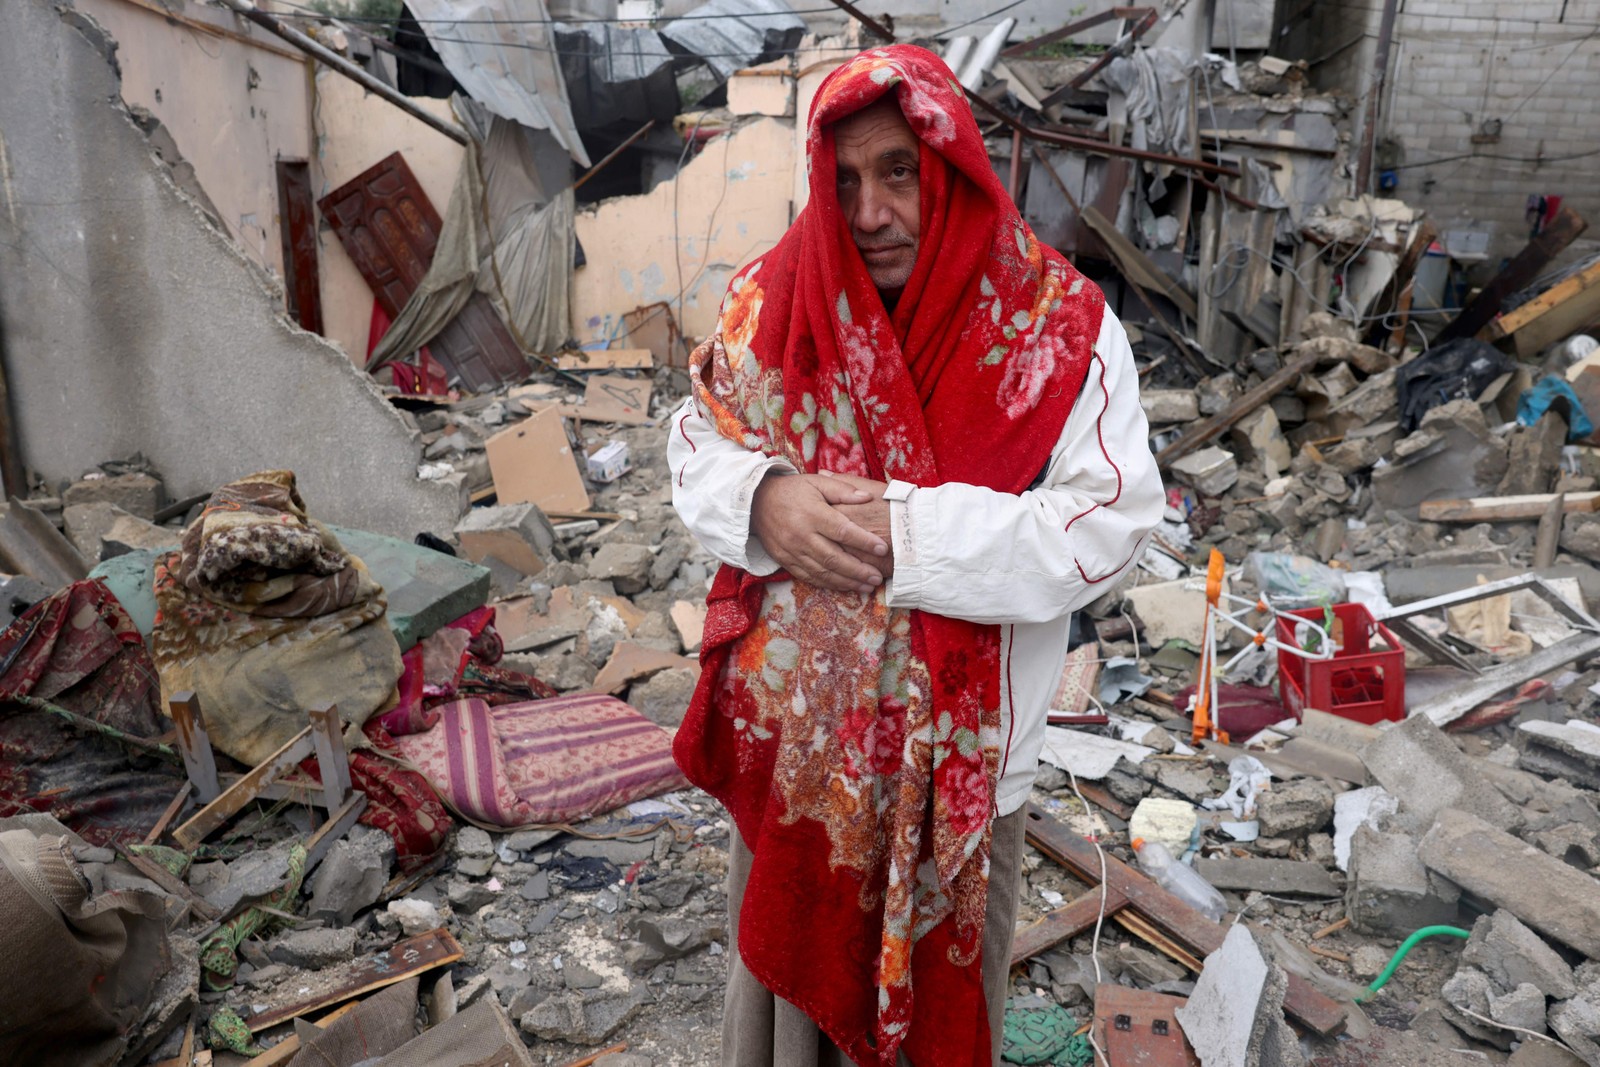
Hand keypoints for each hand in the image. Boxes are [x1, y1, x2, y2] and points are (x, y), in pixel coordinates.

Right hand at [751, 472, 887, 593]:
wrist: (756, 501)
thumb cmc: (793, 490)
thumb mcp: (817, 482)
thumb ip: (843, 489)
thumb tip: (868, 497)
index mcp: (812, 513)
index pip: (842, 530)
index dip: (864, 541)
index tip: (883, 548)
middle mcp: (801, 535)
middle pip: (834, 558)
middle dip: (858, 570)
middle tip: (878, 577)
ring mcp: (791, 550)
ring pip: (822, 572)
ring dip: (847, 582)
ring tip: (867, 586)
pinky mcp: (784, 561)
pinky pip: (808, 577)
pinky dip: (828, 584)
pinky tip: (845, 586)